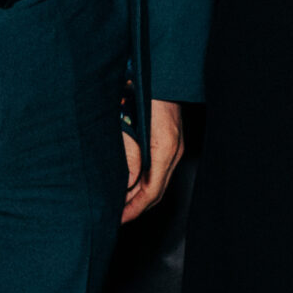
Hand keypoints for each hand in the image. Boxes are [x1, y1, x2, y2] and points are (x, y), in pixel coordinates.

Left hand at [120, 99, 183, 222]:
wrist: (163, 73)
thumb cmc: (146, 92)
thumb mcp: (131, 124)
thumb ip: (130, 155)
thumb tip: (127, 184)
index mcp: (164, 149)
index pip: (151, 192)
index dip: (134, 209)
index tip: (119, 219)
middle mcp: (173, 151)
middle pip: (157, 191)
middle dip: (136, 207)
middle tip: (117, 218)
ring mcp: (174, 146)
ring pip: (158, 182)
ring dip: (140, 195)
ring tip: (121, 204)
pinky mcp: (170, 141)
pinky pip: (159, 170)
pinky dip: (145, 181)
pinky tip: (131, 183)